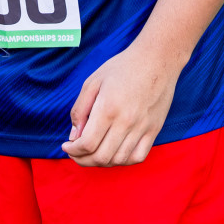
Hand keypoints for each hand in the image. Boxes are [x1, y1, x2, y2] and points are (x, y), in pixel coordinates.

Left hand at [60, 42, 182, 166]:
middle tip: (75, 154)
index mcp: (108, 108)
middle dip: (83, 160)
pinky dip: (123, 161)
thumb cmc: (122, 67)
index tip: (67, 146)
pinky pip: (138, 157)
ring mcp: (142, 128)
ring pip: (119, 160)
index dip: (73, 150)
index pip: (87, 144)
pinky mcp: (154, 130)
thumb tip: (74, 135)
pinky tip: (114, 154)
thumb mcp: (93, 81)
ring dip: (101, 162)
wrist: (157, 60)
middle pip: (101, 157)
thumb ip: (80, 109)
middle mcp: (126, 122)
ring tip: (92, 154)